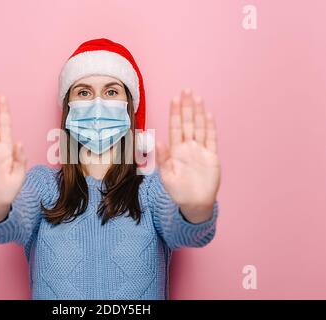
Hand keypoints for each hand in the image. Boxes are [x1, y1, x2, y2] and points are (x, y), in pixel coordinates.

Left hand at [156, 89, 220, 223]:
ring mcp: (200, 150)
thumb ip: (162, 158)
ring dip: (198, 113)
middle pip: (188, 123)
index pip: (175, 127)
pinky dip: (210, 127)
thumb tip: (157, 140)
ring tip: (196, 97)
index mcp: (175, 151)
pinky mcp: (212, 157)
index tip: (174, 99)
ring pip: (199, 127)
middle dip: (186, 107)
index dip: (175, 113)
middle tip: (186, 90)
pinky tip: (208, 115)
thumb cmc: (178, 191)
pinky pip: (211, 139)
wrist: (194, 203)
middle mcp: (188, 147)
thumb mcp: (166, 176)